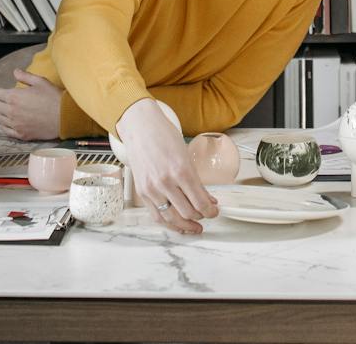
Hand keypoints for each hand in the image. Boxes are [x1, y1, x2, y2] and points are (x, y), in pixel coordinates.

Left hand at [0, 69, 61, 140]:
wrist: (63, 117)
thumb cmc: (53, 97)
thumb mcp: (40, 81)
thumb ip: (25, 76)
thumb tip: (15, 72)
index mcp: (14, 97)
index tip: (0, 91)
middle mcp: (11, 111)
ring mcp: (15, 124)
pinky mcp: (21, 134)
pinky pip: (5, 131)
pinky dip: (2, 126)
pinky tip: (3, 123)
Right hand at [116, 99, 217, 235]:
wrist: (140, 128)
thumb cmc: (164, 136)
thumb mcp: (186, 156)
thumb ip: (196, 180)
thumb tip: (208, 199)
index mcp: (181, 170)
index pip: (200, 202)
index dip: (211, 211)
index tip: (214, 211)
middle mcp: (166, 182)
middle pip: (188, 213)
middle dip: (201, 217)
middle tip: (207, 215)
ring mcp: (152, 189)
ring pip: (172, 218)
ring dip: (186, 226)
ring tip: (194, 227)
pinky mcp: (142, 192)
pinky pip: (156, 216)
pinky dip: (169, 224)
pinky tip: (177, 225)